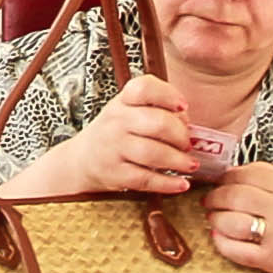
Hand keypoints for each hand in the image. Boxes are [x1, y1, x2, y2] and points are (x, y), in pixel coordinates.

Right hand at [38, 75, 194, 199]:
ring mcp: (113, 148)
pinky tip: (181, 184)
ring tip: (190, 164)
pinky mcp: (114, 174)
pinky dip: (168, 183)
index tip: (183, 106)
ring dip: (178, 160)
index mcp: (123, 101)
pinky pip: (145, 179)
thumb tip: (187, 125)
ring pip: (153, 153)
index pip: (143, 88)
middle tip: (188, 144)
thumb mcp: (130, 111)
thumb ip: (159, 110)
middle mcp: (116, 121)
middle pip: (157, 123)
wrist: (82, 159)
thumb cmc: (116, 132)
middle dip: (181, 135)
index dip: (168, 95)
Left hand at [203, 160, 272, 272]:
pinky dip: (220, 241)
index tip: (220, 182)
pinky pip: (234, 249)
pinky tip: (219, 236)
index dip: (227, 176)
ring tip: (213, 218)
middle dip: (214, 197)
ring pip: (231, 221)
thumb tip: (232, 173)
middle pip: (235, 195)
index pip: (248, 173)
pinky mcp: (270, 259)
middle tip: (209, 201)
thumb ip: (271, 179)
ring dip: (215, 218)